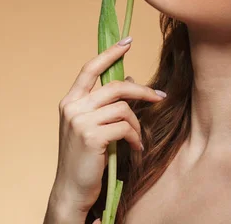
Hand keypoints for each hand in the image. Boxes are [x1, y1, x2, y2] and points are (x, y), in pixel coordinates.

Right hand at [48, 37, 165, 216]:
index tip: (127, 41)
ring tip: (137, 138)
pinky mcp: (93, 137)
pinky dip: (135, 138)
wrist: (71, 189)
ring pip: (123, 108)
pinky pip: (125, 128)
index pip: (90, 68)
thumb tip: (130, 79)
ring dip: (136, 123)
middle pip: (116, 86)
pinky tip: (135, 148)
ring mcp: (81, 122)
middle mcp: (73, 108)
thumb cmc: (83, 156)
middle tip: (160, 97)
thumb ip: (104, 104)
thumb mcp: (90, 126)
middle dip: (142, 91)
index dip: (110, 53)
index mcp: (70, 101)